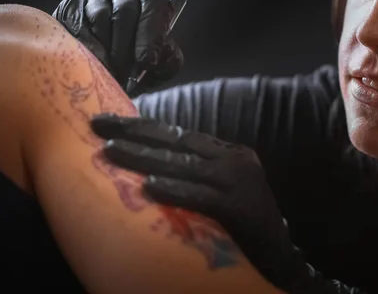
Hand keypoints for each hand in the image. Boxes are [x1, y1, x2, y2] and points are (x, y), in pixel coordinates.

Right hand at [53, 0, 182, 94]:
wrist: (105, 54)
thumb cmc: (140, 55)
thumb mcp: (160, 59)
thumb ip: (168, 62)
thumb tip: (157, 62)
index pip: (154, 3)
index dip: (151, 33)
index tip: (148, 61)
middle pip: (125, 11)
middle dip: (126, 48)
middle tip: (125, 75)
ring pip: (100, 17)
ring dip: (106, 49)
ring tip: (109, 73)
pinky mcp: (70, 5)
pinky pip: (78, 24)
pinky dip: (87, 47)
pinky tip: (92, 63)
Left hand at [90, 114, 366, 293]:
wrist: (279, 256)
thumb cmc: (241, 224)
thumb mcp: (219, 191)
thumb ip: (193, 175)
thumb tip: (146, 164)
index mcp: (228, 152)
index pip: (178, 134)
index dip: (142, 126)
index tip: (109, 121)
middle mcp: (234, 159)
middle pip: (176, 142)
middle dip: (134, 132)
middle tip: (98, 124)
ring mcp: (238, 180)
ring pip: (182, 165)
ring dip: (143, 157)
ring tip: (110, 151)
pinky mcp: (239, 206)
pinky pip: (199, 196)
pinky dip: (173, 191)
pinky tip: (147, 187)